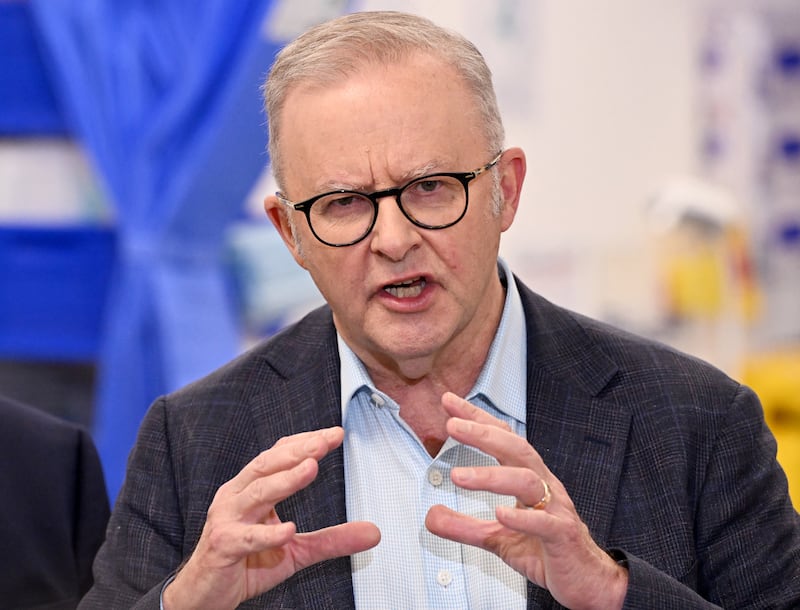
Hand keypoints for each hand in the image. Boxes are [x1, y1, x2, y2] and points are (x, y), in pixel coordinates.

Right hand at [163, 426, 379, 608]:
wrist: (204, 595)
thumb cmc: (246, 563)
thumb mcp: (296, 550)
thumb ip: (331, 539)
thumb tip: (374, 532)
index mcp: (252, 488)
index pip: (279, 455)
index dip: (305, 442)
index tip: (336, 434)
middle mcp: (237, 496)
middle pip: (267, 464)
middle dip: (298, 450)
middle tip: (326, 441)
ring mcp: (227, 519)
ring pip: (256, 492)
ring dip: (285, 480)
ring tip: (311, 468)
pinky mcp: (223, 546)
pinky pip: (246, 538)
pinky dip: (266, 534)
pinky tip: (288, 530)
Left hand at [425, 393, 626, 609]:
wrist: (588, 581)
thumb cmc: (547, 551)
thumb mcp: (498, 538)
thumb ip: (465, 526)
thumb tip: (431, 516)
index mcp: (529, 479)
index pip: (503, 439)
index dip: (477, 419)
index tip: (449, 403)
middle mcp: (544, 486)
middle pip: (516, 449)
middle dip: (483, 434)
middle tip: (452, 426)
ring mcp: (556, 509)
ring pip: (527, 481)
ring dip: (491, 477)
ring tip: (459, 476)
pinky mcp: (563, 536)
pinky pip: (545, 523)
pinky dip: (522, 518)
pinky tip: (502, 514)